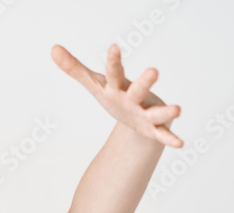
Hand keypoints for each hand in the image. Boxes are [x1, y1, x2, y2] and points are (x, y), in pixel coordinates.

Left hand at [51, 43, 183, 147]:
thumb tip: (53, 49)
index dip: (113, 61)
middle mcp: (134, 97)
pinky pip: (161, 135)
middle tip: (153, 71)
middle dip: (146, 81)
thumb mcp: (93, 84)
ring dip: (166, 112)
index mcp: (118, 86)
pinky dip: (170, 139)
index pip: (114, 73)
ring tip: (177, 109)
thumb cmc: (114, 95)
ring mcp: (145, 113)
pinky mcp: (152, 129)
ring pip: (155, 113)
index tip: (113, 47)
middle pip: (139, 89)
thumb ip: (74, 68)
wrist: (135, 115)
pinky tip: (180, 143)